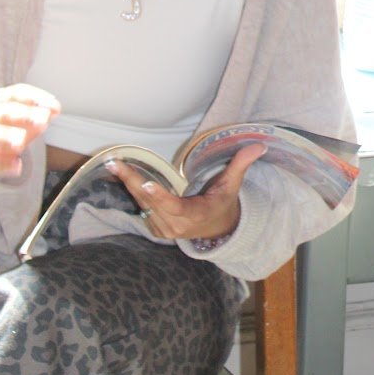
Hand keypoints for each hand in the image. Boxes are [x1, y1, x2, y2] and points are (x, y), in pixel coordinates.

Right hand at [0, 84, 60, 178]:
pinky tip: (17, 166)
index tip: (54, 107)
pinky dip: (3, 164)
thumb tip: (54, 109)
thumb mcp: (29, 110)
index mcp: (1, 99)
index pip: (16, 94)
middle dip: (24, 116)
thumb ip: (43, 109)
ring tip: (20, 144)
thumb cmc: (16, 120)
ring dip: (7, 138)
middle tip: (42, 121)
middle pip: (5, 113)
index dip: (35, 99)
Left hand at [106, 143, 266, 242]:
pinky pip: (141, 206)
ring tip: (114, 164)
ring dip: (128, 184)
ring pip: (142, 204)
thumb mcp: (232, 185)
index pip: (176, 207)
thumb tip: (259, 145)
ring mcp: (164, 228)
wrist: (216, 229)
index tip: (146, 183)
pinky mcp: (155, 227)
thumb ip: (241, 164)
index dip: (160, 196)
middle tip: (116, 164)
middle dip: (133, 182)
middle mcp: (177, 225)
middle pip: (151, 203)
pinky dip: (132, 190)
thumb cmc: (223, 202)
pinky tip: (122, 173)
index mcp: (196, 215)